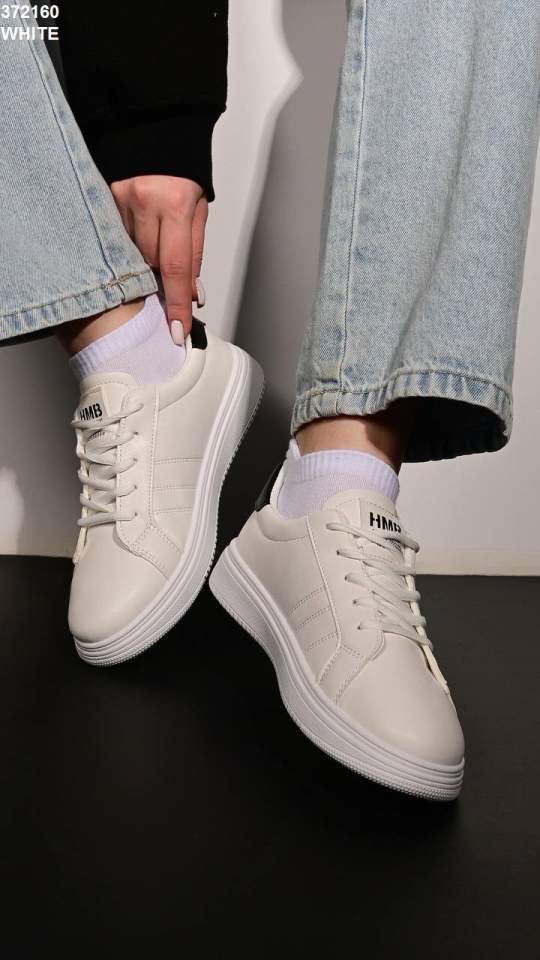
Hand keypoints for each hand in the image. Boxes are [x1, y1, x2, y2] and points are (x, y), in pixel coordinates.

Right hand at [111, 175, 207, 341]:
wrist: (154, 126)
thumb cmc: (182, 172)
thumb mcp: (198, 210)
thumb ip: (193, 253)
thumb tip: (191, 293)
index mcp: (176, 205)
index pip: (176, 268)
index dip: (176, 302)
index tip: (176, 329)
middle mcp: (145, 202)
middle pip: (150, 263)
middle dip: (159, 276)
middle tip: (162, 276)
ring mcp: (119, 199)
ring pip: (130, 252)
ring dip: (140, 257)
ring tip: (148, 241)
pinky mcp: (102, 196)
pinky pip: (114, 236)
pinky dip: (124, 243)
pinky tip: (130, 235)